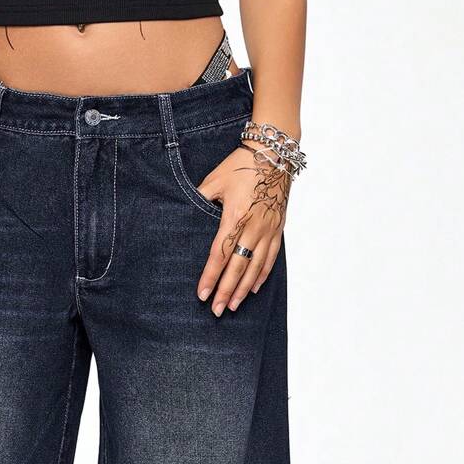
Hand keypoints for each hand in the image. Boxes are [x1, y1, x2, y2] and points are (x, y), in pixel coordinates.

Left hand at [196, 145, 290, 315]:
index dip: (210, 276)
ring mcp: (268, 229)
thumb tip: (185, 215)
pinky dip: (262, 275)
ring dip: (243, 289)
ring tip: (232, 305)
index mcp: (235, 217)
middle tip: (216, 310)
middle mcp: (253, 227)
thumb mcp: (215, 180)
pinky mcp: (278, 228)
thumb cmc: (242, 164)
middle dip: (225, 291)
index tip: (202, 294)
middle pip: (237, 267)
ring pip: (255, 267)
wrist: (275, 152)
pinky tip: (253, 288)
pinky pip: (271, 258)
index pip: (220, 254)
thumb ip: (201, 200)